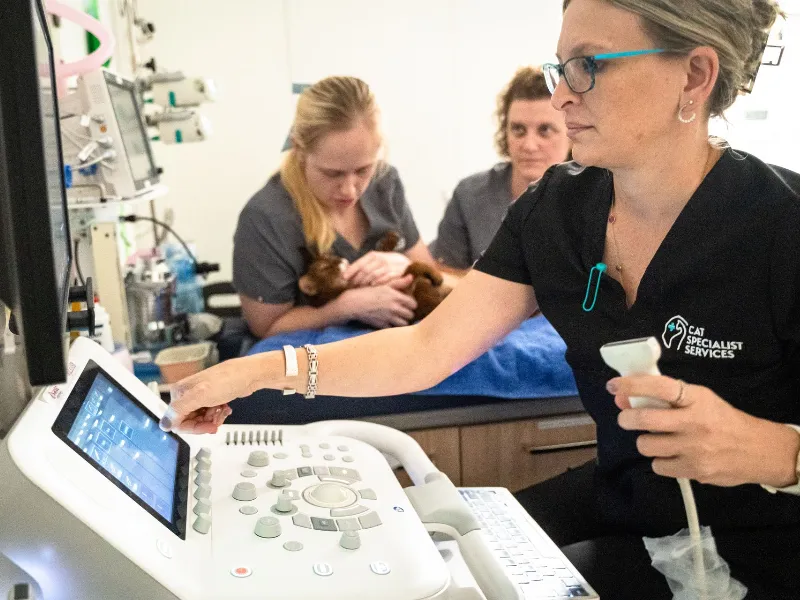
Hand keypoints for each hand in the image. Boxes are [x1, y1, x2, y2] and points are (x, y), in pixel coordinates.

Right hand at [159, 356, 261, 433]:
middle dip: (204, 423)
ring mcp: (200, 396)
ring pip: (200, 419)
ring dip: (212, 419)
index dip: (192, 428)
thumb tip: (164, 424)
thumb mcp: (200, 396)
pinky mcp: (211, 398)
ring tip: (221, 410)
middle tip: (215, 420)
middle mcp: (187, 394)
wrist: (249, 375)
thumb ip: (180, 410)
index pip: (176, 421)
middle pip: (189, 421)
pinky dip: (218, 415)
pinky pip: (210, 415)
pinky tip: (224, 408)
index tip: (206, 427)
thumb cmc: (228, 380)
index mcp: (179, 392)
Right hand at [332, 275, 416, 327]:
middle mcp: (394, 308)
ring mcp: (388, 317)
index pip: (413, 304)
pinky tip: (389, 321)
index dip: (411, 304)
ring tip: (399, 317)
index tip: (408, 303)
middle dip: (408, 313)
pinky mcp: (382, 325)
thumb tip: (411, 277)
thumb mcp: (384, 285)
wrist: (353, 303)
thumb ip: (399, 283)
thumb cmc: (368, 292)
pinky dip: (393, 326)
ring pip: (404, 324)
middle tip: (404, 311)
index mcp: (396, 296)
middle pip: (410, 315)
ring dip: (402, 321)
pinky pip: (393, 328)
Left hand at [342, 251, 410, 286]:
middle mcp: (382, 258)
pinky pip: (385, 278)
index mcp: (374, 255)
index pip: (360, 262)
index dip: (351, 270)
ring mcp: (391, 265)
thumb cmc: (389, 267)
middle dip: (357, 280)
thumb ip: (363, 265)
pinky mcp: (398, 272)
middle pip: (365, 270)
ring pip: (374, 275)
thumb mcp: (376, 263)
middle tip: (351, 287)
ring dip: (366, 283)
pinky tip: (373, 287)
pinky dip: (378, 283)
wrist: (410, 266)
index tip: (343, 278)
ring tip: (360, 289)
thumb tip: (344, 268)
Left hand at [609, 375, 799, 486]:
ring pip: (647, 445)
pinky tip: (672, 456)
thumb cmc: (722, 420)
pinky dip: (660, 461)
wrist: (757, 450)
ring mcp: (694, 448)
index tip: (614, 385)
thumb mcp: (701, 400)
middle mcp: (695, 422)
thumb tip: (624, 397)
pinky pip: (658, 466)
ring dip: (646, 442)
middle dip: (627, 418)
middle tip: (626, 419)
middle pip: (645, 419)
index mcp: (697, 398)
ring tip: (658, 440)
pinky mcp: (695, 470)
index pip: (659, 387)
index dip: (632, 385)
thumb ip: (667, 398)